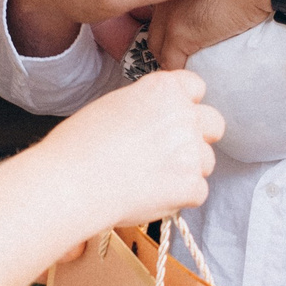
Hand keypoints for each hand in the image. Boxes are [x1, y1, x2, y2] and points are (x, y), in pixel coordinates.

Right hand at [37, 69, 224, 232]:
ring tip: (151, 178)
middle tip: (171, 152)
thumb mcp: (114, 105)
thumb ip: (146, 107)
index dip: (186, 104)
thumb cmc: (79, 145)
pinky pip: (198, 192)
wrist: (72, 181)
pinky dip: (179, 198)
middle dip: (199, 137)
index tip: (173, 118)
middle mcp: (183, 114)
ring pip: (206, 161)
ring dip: (188, 170)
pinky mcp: (190, 185)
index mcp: (163, 88)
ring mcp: (190, 150)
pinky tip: (151, 195)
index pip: (196, 86)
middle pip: (214, 123)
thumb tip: (156, 120)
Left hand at [149, 0, 283, 71]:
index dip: (170, 7)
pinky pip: (170, 63)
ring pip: (155, 43)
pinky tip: (187, 78)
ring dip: (167, 55)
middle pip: (153, 18)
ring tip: (183, 65)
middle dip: (163, 33)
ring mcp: (171, 11)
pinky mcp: (183, 35)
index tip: (182, 18)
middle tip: (178, 47)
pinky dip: (177, 71)